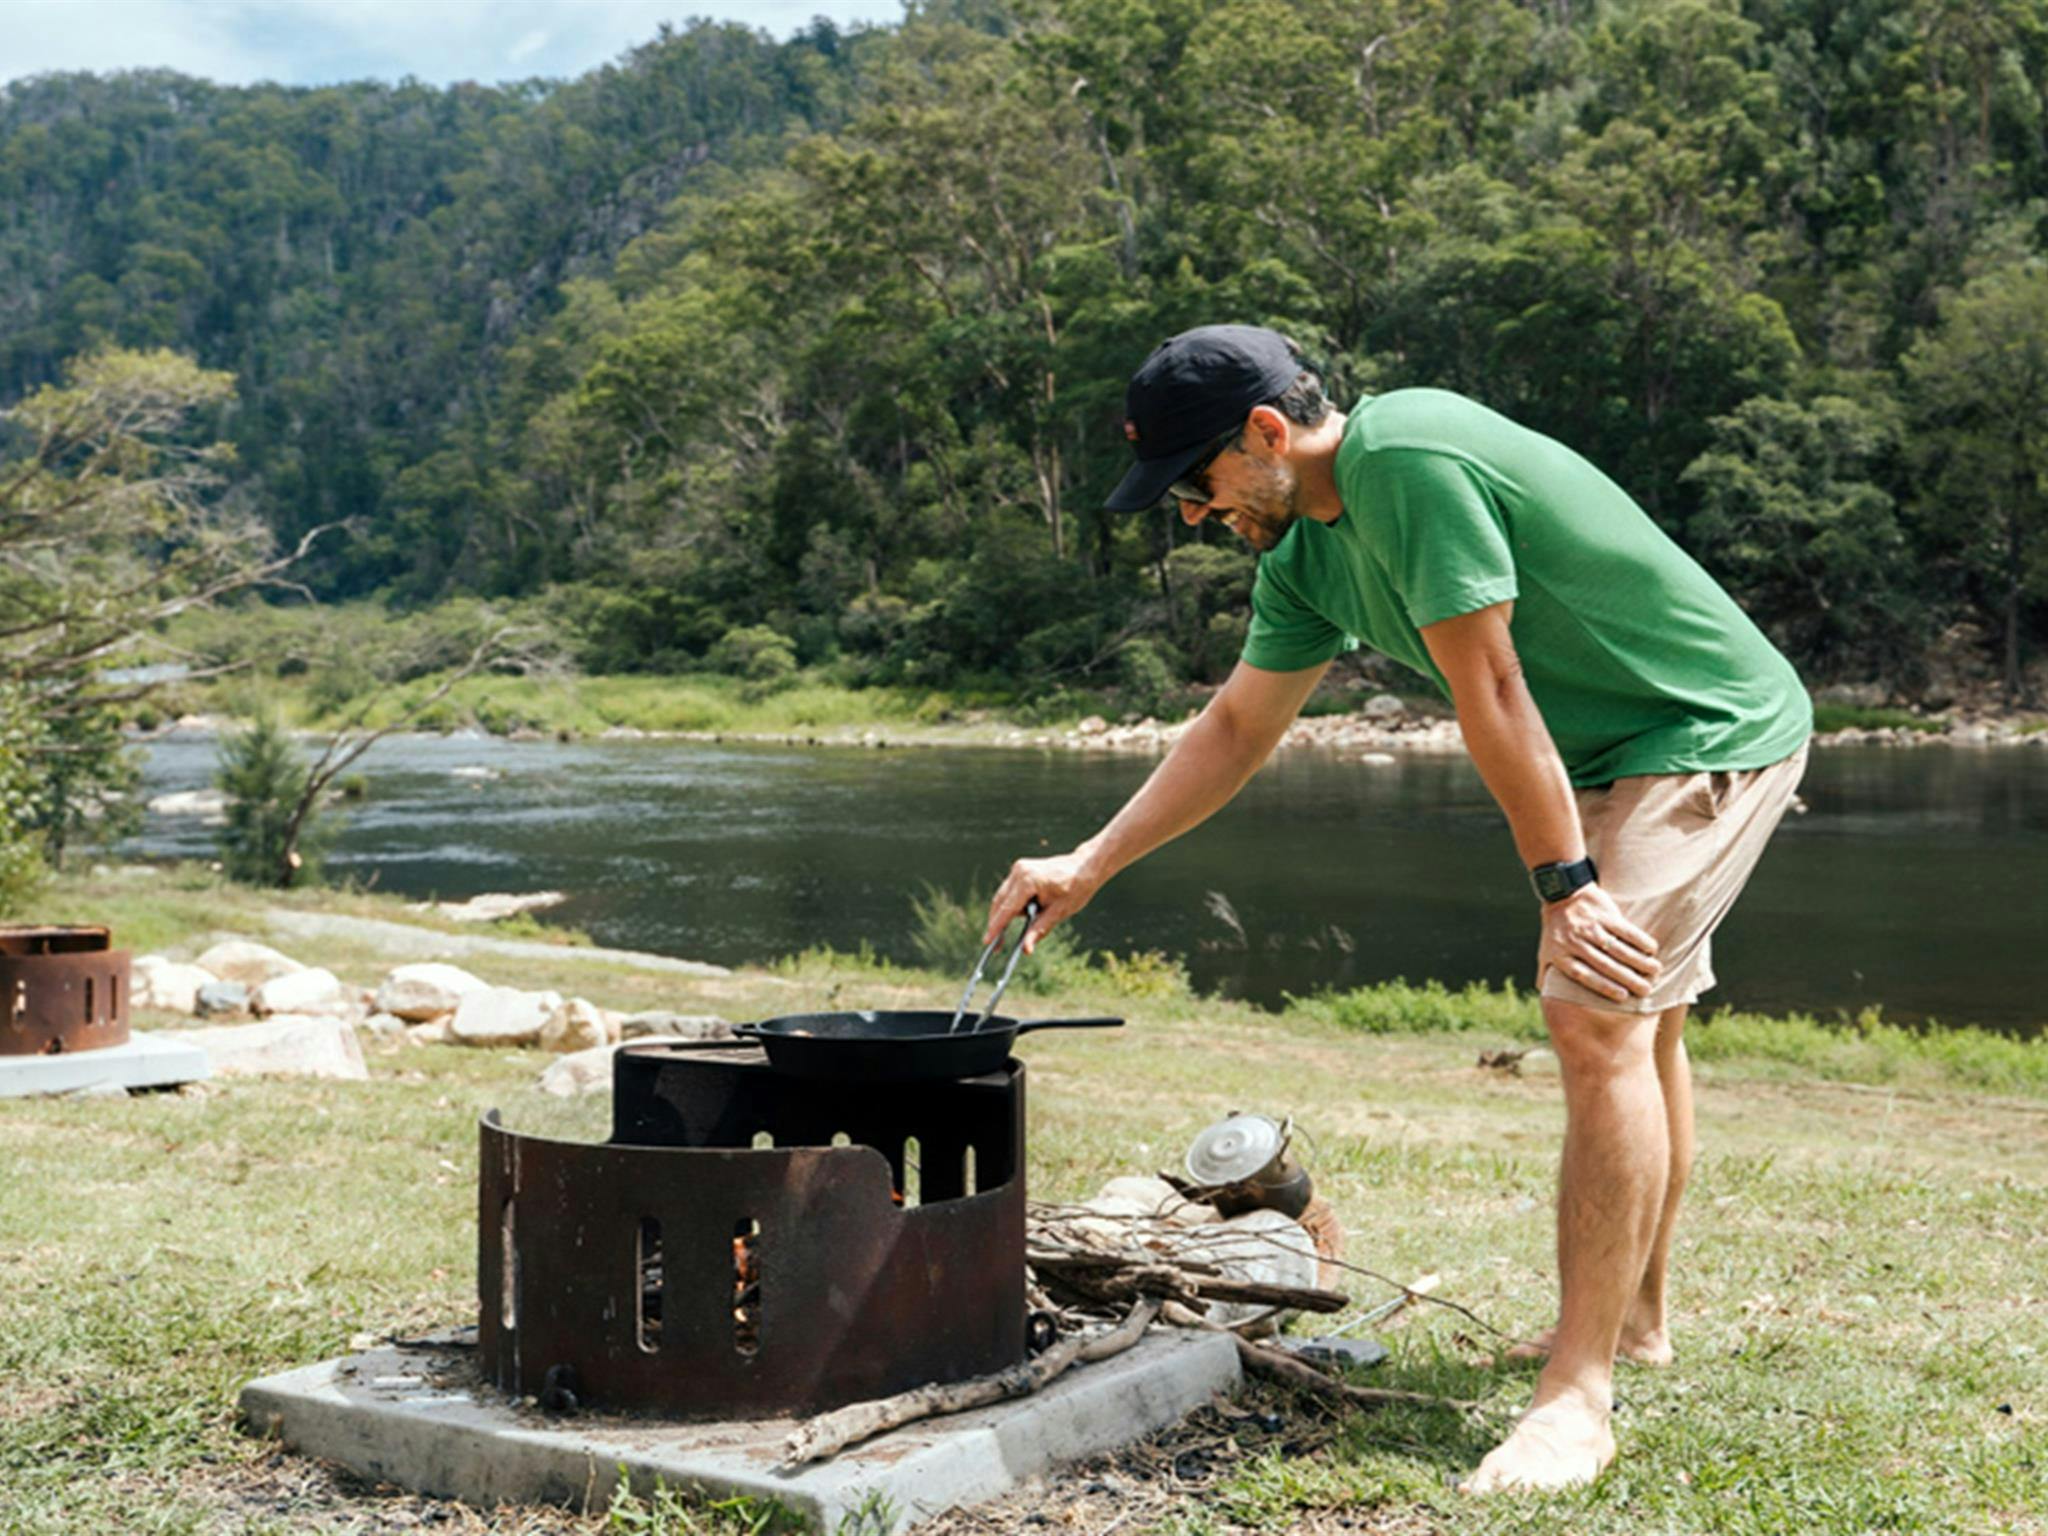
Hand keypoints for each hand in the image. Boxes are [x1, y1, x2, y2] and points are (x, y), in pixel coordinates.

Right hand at [984, 851, 1102, 954]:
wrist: (1086, 866)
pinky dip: (1013, 904)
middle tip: (996, 946)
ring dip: (1007, 914)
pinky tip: (1028, 912)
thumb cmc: (1076, 888)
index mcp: (1028, 880)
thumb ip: (1039, 930)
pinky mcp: (1021, 870)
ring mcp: (1019, 868)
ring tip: (1025, 923)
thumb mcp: (1058, 912)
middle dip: (997, 923)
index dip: (996, 927)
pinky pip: (1010, 891)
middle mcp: (1019, 871)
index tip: (987, 942)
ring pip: (1003, 897)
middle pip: (1000, 902)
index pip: (1007, 908)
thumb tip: (1025, 950)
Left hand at [1536, 884, 1661, 1002]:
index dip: (1604, 987)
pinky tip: (1652, 949)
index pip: (1584, 975)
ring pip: (1618, 949)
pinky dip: (1640, 940)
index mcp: (1561, 955)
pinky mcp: (1603, 914)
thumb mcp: (1545, 951)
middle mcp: (1575, 942)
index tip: (1623, 996)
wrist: (1561, 892)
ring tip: (1655, 971)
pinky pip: (1625, 930)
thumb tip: (1548, 998)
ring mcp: (1590, 927)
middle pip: (1605, 965)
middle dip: (1628, 979)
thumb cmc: (1555, 929)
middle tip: (1646, 990)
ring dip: (1639, 961)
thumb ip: (1547, 974)